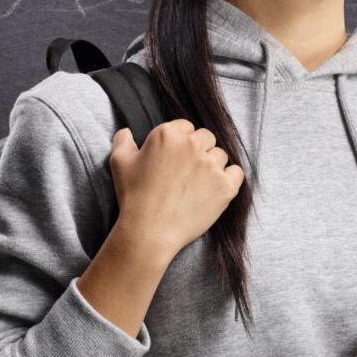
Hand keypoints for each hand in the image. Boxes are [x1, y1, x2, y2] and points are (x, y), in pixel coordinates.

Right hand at [106, 118, 243, 255]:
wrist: (149, 230)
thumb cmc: (133, 196)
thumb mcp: (119, 163)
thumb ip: (123, 140)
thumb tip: (128, 132)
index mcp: (168, 134)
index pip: (186, 127)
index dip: (181, 142)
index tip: (175, 158)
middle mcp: (193, 145)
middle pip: (206, 138)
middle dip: (198, 150)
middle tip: (186, 172)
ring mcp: (211, 165)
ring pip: (220, 155)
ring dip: (212, 165)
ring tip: (197, 184)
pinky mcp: (225, 186)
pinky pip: (236, 172)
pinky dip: (229, 178)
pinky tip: (215, 188)